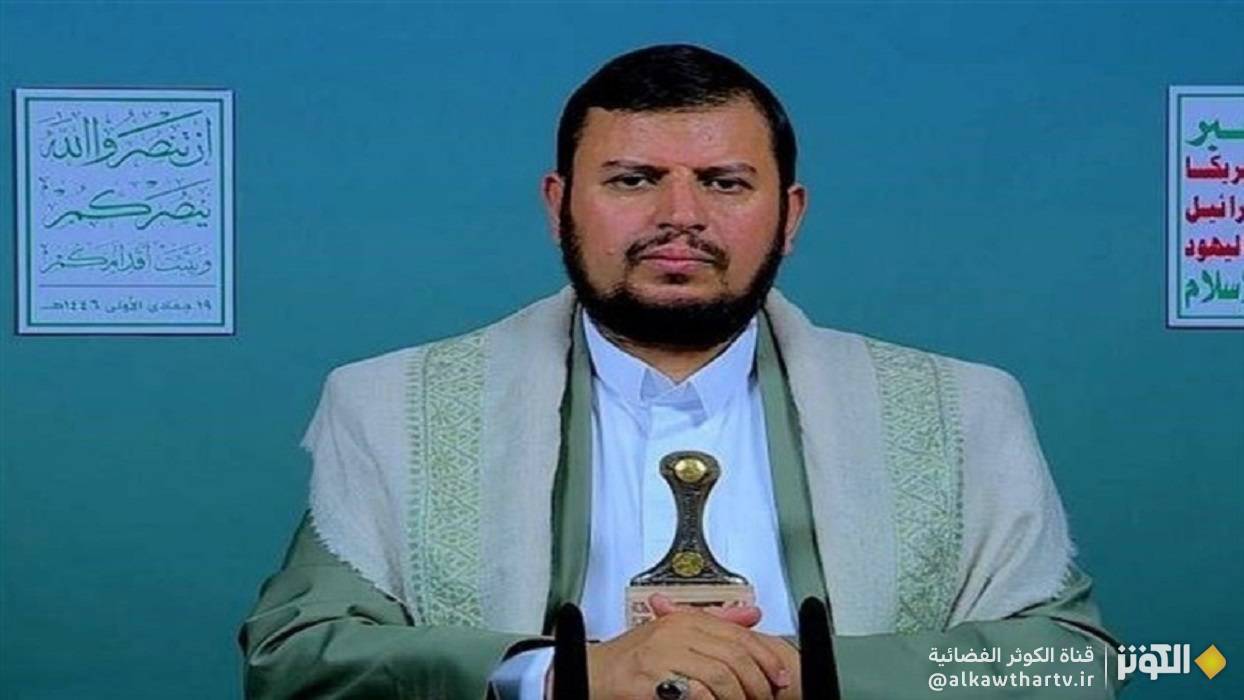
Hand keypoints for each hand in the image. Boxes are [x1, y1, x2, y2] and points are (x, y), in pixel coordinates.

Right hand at [585, 593, 791, 699]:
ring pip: (719, 676)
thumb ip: (712, 623)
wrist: (587, 674)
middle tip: (765, 698)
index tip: (779, 679)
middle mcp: (673, 633)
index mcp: (683, 620)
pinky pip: (694, 693)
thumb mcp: (671, 634)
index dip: (765, 659)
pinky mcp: (647, 682)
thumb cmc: (629, 660)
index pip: (738, 635)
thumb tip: (751, 614)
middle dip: (756, 683)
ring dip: (737, 697)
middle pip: (733, 656)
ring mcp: (659, 657)